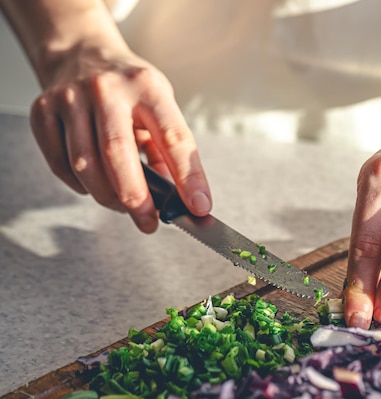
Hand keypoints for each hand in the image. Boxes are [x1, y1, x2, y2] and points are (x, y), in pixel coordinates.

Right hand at [29, 46, 211, 231]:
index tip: (198, 206)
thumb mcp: (159, 105)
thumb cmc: (129, 88)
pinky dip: (80, 186)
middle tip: (149, 223)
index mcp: (147, 87)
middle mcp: (107, 89)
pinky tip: (95, 185)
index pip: (173, 138)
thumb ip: (167, 149)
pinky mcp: (43, 112)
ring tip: (124, 205)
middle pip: (118, 154)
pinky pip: (60, 166)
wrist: (81, 54)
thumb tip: (176, 197)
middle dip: (137, 199)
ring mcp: (70, 98)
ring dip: (108, 197)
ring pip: (85, 166)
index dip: (189, 177)